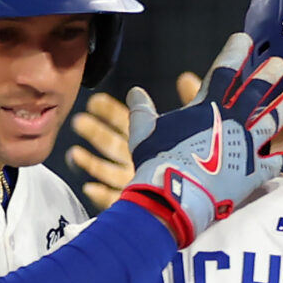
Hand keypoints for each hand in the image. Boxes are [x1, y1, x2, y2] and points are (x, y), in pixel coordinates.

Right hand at [70, 66, 204, 209]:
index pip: (127, 121)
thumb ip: (192, 98)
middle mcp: (143, 162)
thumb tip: (187, 77)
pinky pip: (116, 201)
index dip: (110, 112)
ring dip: (91, 162)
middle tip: (78, 121)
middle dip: (95, 132)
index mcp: (153, 141)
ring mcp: (139, 185)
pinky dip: (102, 194)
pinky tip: (90, 187)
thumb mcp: (197, 123)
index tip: (94, 101)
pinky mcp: (140, 206)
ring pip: (108, 171)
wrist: (208, 194)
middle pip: (112, 145)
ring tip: (74, 154)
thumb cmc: (202, 157)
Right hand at [117, 39, 282, 244]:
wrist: (175, 195)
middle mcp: (232, 121)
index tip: (244, 38)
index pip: (224, 72)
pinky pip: (281, 161)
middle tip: (279, 63)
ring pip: (272, 120)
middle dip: (268, 75)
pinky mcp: (256, 171)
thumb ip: (142, 110)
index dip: (235, 53)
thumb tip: (135, 92)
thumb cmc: (158, 163)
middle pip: (255, 92)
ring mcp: (247, 145)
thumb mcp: (144, 131)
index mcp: (206, 108)